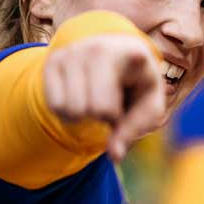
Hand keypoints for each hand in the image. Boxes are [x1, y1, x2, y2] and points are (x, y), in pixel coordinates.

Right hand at [43, 34, 166, 162]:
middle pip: (86, 110)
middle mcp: (96, 48)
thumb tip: (114, 156)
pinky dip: (68, 111)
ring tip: (97, 98)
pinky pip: (53, 105)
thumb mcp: (150, 107)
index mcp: (128, 54)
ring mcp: (72, 52)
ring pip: (67, 109)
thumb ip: (134, 130)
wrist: (122, 53)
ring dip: (84, 115)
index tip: (124, 98)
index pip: (105, 107)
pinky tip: (82, 96)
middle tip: (111, 101)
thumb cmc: (139, 84)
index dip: (114, 115)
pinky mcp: (53, 60)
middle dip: (100, 116)